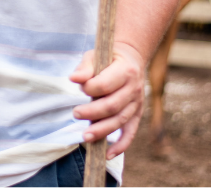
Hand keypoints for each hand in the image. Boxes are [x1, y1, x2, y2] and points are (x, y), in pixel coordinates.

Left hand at [69, 41, 145, 158]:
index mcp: (125, 71)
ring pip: (120, 121)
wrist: (131, 59)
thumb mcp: (95, 56)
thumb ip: (85, 68)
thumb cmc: (108, 58)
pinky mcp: (136, 115)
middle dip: (93, 112)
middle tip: (76, 114)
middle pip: (113, 106)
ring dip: (102, 131)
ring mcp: (137, 104)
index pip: (106, 84)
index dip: (90, 88)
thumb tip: (73, 79)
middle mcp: (134, 89)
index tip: (81, 88)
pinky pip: (130, 133)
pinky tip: (107, 155)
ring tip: (85, 137)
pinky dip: (121, 146)